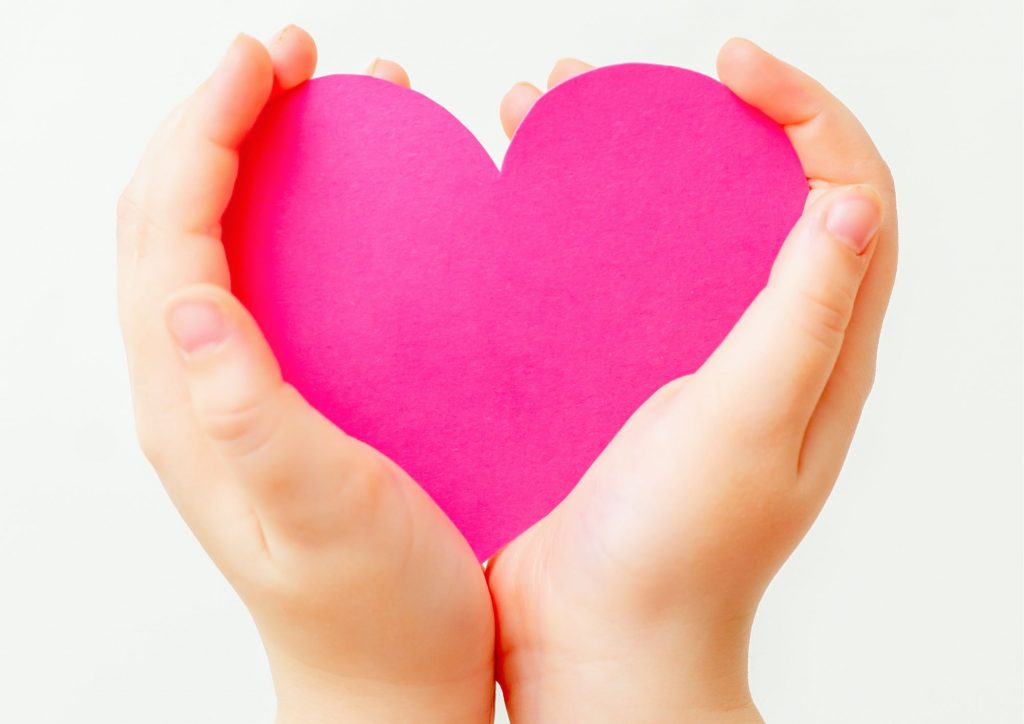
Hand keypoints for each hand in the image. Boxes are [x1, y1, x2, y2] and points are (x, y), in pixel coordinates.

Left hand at [117, 27, 493, 723]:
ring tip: (315, 96)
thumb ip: (249, 422)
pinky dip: (290, 212)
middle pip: (172, 215)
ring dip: (248, 151)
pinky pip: (263, 279)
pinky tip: (348, 197)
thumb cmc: (374, 616)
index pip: (167, 228)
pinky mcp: (281, 400)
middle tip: (288, 54)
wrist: (390, 686)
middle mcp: (194, 388)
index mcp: (190, 406)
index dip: (206, 126)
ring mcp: (233, 392)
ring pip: (215, 238)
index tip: (268, 57)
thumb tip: (189, 307)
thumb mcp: (318, 524)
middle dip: (218, 115)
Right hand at [488, 39, 897, 721]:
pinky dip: (575, 226)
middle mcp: (763, 345)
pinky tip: (517, 201)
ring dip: (625, 158)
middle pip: (760, 194)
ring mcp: (688, 361)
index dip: (803, 111)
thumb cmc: (678, 556)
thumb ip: (807, 319)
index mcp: (818, 352)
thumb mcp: (752, 430)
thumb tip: (854, 201)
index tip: (730, 65)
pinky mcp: (621, 378)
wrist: (597, 639)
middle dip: (703, 115)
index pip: (847, 194)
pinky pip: (613, 280)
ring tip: (549, 107)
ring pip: (676, 228)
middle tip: (624, 78)